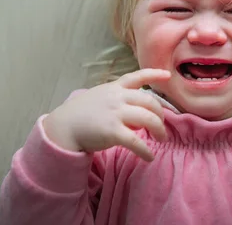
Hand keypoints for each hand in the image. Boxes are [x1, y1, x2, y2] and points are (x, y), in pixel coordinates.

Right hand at [44, 68, 170, 160]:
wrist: (63, 127)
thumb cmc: (82, 113)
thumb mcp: (100, 97)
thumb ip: (119, 99)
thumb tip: (138, 113)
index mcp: (114, 87)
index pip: (137, 76)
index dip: (154, 75)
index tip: (167, 76)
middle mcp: (117, 97)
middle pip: (150, 101)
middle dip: (161, 115)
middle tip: (162, 127)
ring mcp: (115, 113)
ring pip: (148, 119)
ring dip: (159, 130)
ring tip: (161, 139)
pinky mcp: (112, 131)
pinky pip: (136, 141)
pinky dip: (146, 150)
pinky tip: (149, 157)